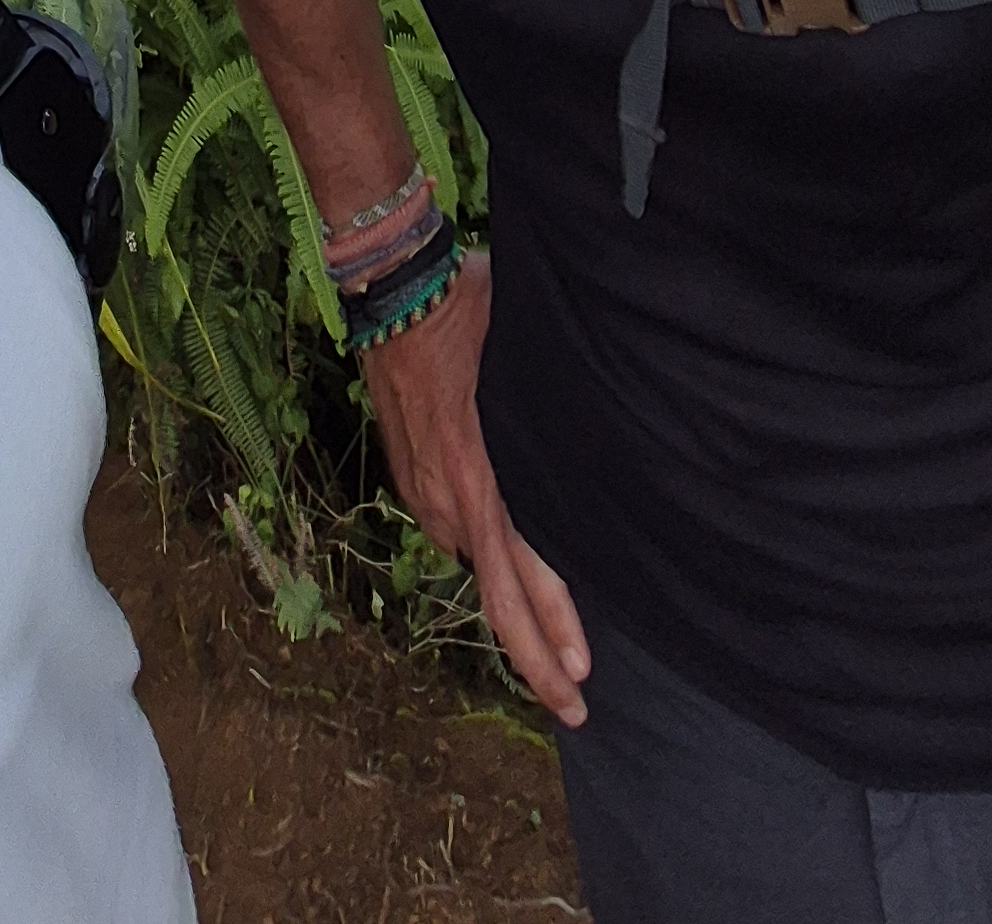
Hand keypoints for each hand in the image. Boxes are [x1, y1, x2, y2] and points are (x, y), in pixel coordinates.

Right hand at [358, 250, 591, 725]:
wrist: (392, 283)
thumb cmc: (469, 306)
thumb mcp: (529, 357)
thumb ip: (552, 415)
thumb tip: (598, 438)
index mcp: (483, 479)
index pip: (517, 579)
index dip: (549, 632)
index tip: (580, 677)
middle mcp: (451, 498)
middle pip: (495, 598)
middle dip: (537, 660)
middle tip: (575, 708)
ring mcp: (426, 488)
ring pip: (475, 559)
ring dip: (513, 598)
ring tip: (551, 637)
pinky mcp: (412, 471)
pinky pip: (454, 524)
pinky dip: (485, 549)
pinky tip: (508, 555)